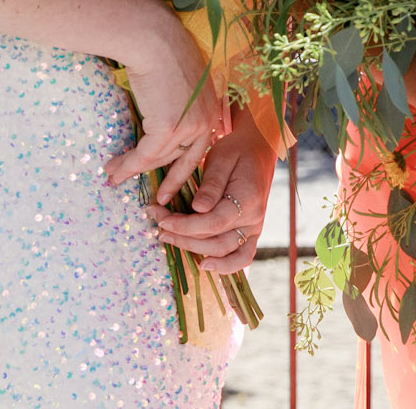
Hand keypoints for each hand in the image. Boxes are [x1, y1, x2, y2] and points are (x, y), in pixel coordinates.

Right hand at [104, 13, 219, 203]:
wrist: (154, 38)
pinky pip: (146, 155)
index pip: (199, 145)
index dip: (184, 166)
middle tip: (156, 198)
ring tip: (115, 177)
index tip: (175, 184)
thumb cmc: (163, 50)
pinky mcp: (168, 127)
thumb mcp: (180, 80)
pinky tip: (114, 170)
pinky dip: (128, 165)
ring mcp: (189, 125)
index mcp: (212, 108)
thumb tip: (165, 113)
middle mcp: (206, 119)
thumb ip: (179, 102)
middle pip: (181, 157)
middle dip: (164, 179)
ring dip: (133, 169)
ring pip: (160, 158)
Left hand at [151, 112, 275, 274]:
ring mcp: (255, 227)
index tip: (162, 220)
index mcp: (248, 198)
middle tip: (158, 225)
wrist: (258, 149)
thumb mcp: (221, 158)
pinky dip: (225, 266)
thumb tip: (197, 209)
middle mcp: (254, 218)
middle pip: (215, 241)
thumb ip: (211, 184)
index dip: (185, 226)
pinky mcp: (251, 232)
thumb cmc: (236, 150)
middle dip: (182, 237)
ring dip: (194, 250)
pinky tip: (204, 264)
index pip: (213, 223)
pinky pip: (242, 256)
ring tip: (169, 239)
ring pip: (224, 252)